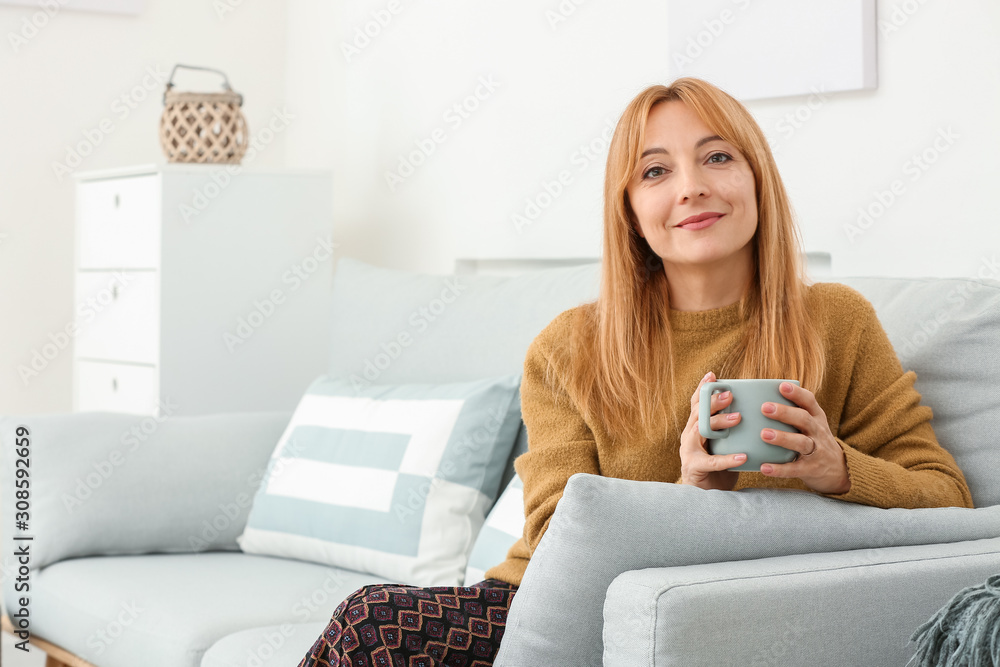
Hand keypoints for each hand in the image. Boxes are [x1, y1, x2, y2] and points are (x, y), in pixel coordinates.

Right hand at [678, 371, 747, 490]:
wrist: (706, 498)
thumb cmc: (719, 469)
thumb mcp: (723, 444)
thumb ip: (732, 430)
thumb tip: (757, 410)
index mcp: (695, 428)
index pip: (696, 404)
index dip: (703, 389)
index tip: (713, 375)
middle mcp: (688, 436)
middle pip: (698, 413)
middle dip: (713, 402)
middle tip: (730, 395)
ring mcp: (688, 452)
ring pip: (700, 431)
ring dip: (719, 423)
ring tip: (737, 418)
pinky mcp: (694, 468)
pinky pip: (712, 461)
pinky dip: (728, 458)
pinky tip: (743, 456)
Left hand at [757, 382, 850, 493]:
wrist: (839, 470)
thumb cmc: (815, 440)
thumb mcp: (812, 424)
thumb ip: (793, 413)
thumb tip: (758, 399)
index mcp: (816, 417)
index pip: (809, 401)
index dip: (796, 393)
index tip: (782, 386)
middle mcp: (818, 432)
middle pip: (804, 419)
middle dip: (785, 413)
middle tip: (765, 408)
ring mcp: (816, 451)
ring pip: (801, 443)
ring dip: (782, 438)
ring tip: (764, 434)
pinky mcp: (811, 469)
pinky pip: (795, 469)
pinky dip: (780, 469)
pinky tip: (764, 467)